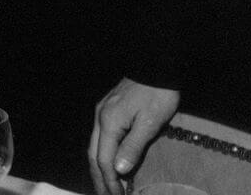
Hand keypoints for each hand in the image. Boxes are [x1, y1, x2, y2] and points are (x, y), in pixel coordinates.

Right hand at [89, 77, 179, 194]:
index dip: (110, 181)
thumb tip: (118, 170)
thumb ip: (133, 147)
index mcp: (109, 123)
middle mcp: (100, 118)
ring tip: (107, 185)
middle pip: (94, 154)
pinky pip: (100, 138)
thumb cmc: (157, 96)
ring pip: (95, 146)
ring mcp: (102, 112)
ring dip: (100, 168)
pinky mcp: (109, 109)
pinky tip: (111, 162)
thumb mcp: (149, 123)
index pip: (104, 159)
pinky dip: (103, 155)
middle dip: (99, 178)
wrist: (155, 67)